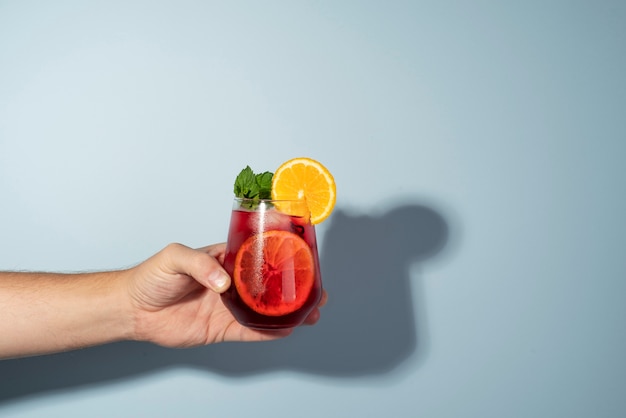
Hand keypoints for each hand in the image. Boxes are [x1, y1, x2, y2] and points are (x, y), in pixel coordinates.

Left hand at [125, 243, 326, 347]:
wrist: (133, 309)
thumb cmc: (152, 276)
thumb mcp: (174, 257)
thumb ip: (200, 264)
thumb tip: (223, 282)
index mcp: (225, 259)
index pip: (259, 254)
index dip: (282, 255)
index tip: (303, 256)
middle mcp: (231, 282)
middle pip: (270, 283)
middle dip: (294, 286)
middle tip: (316, 290)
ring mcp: (228, 306)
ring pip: (265, 309)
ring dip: (288, 311)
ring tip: (311, 312)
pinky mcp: (221, 328)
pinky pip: (250, 331)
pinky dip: (269, 332)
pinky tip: (287, 330)